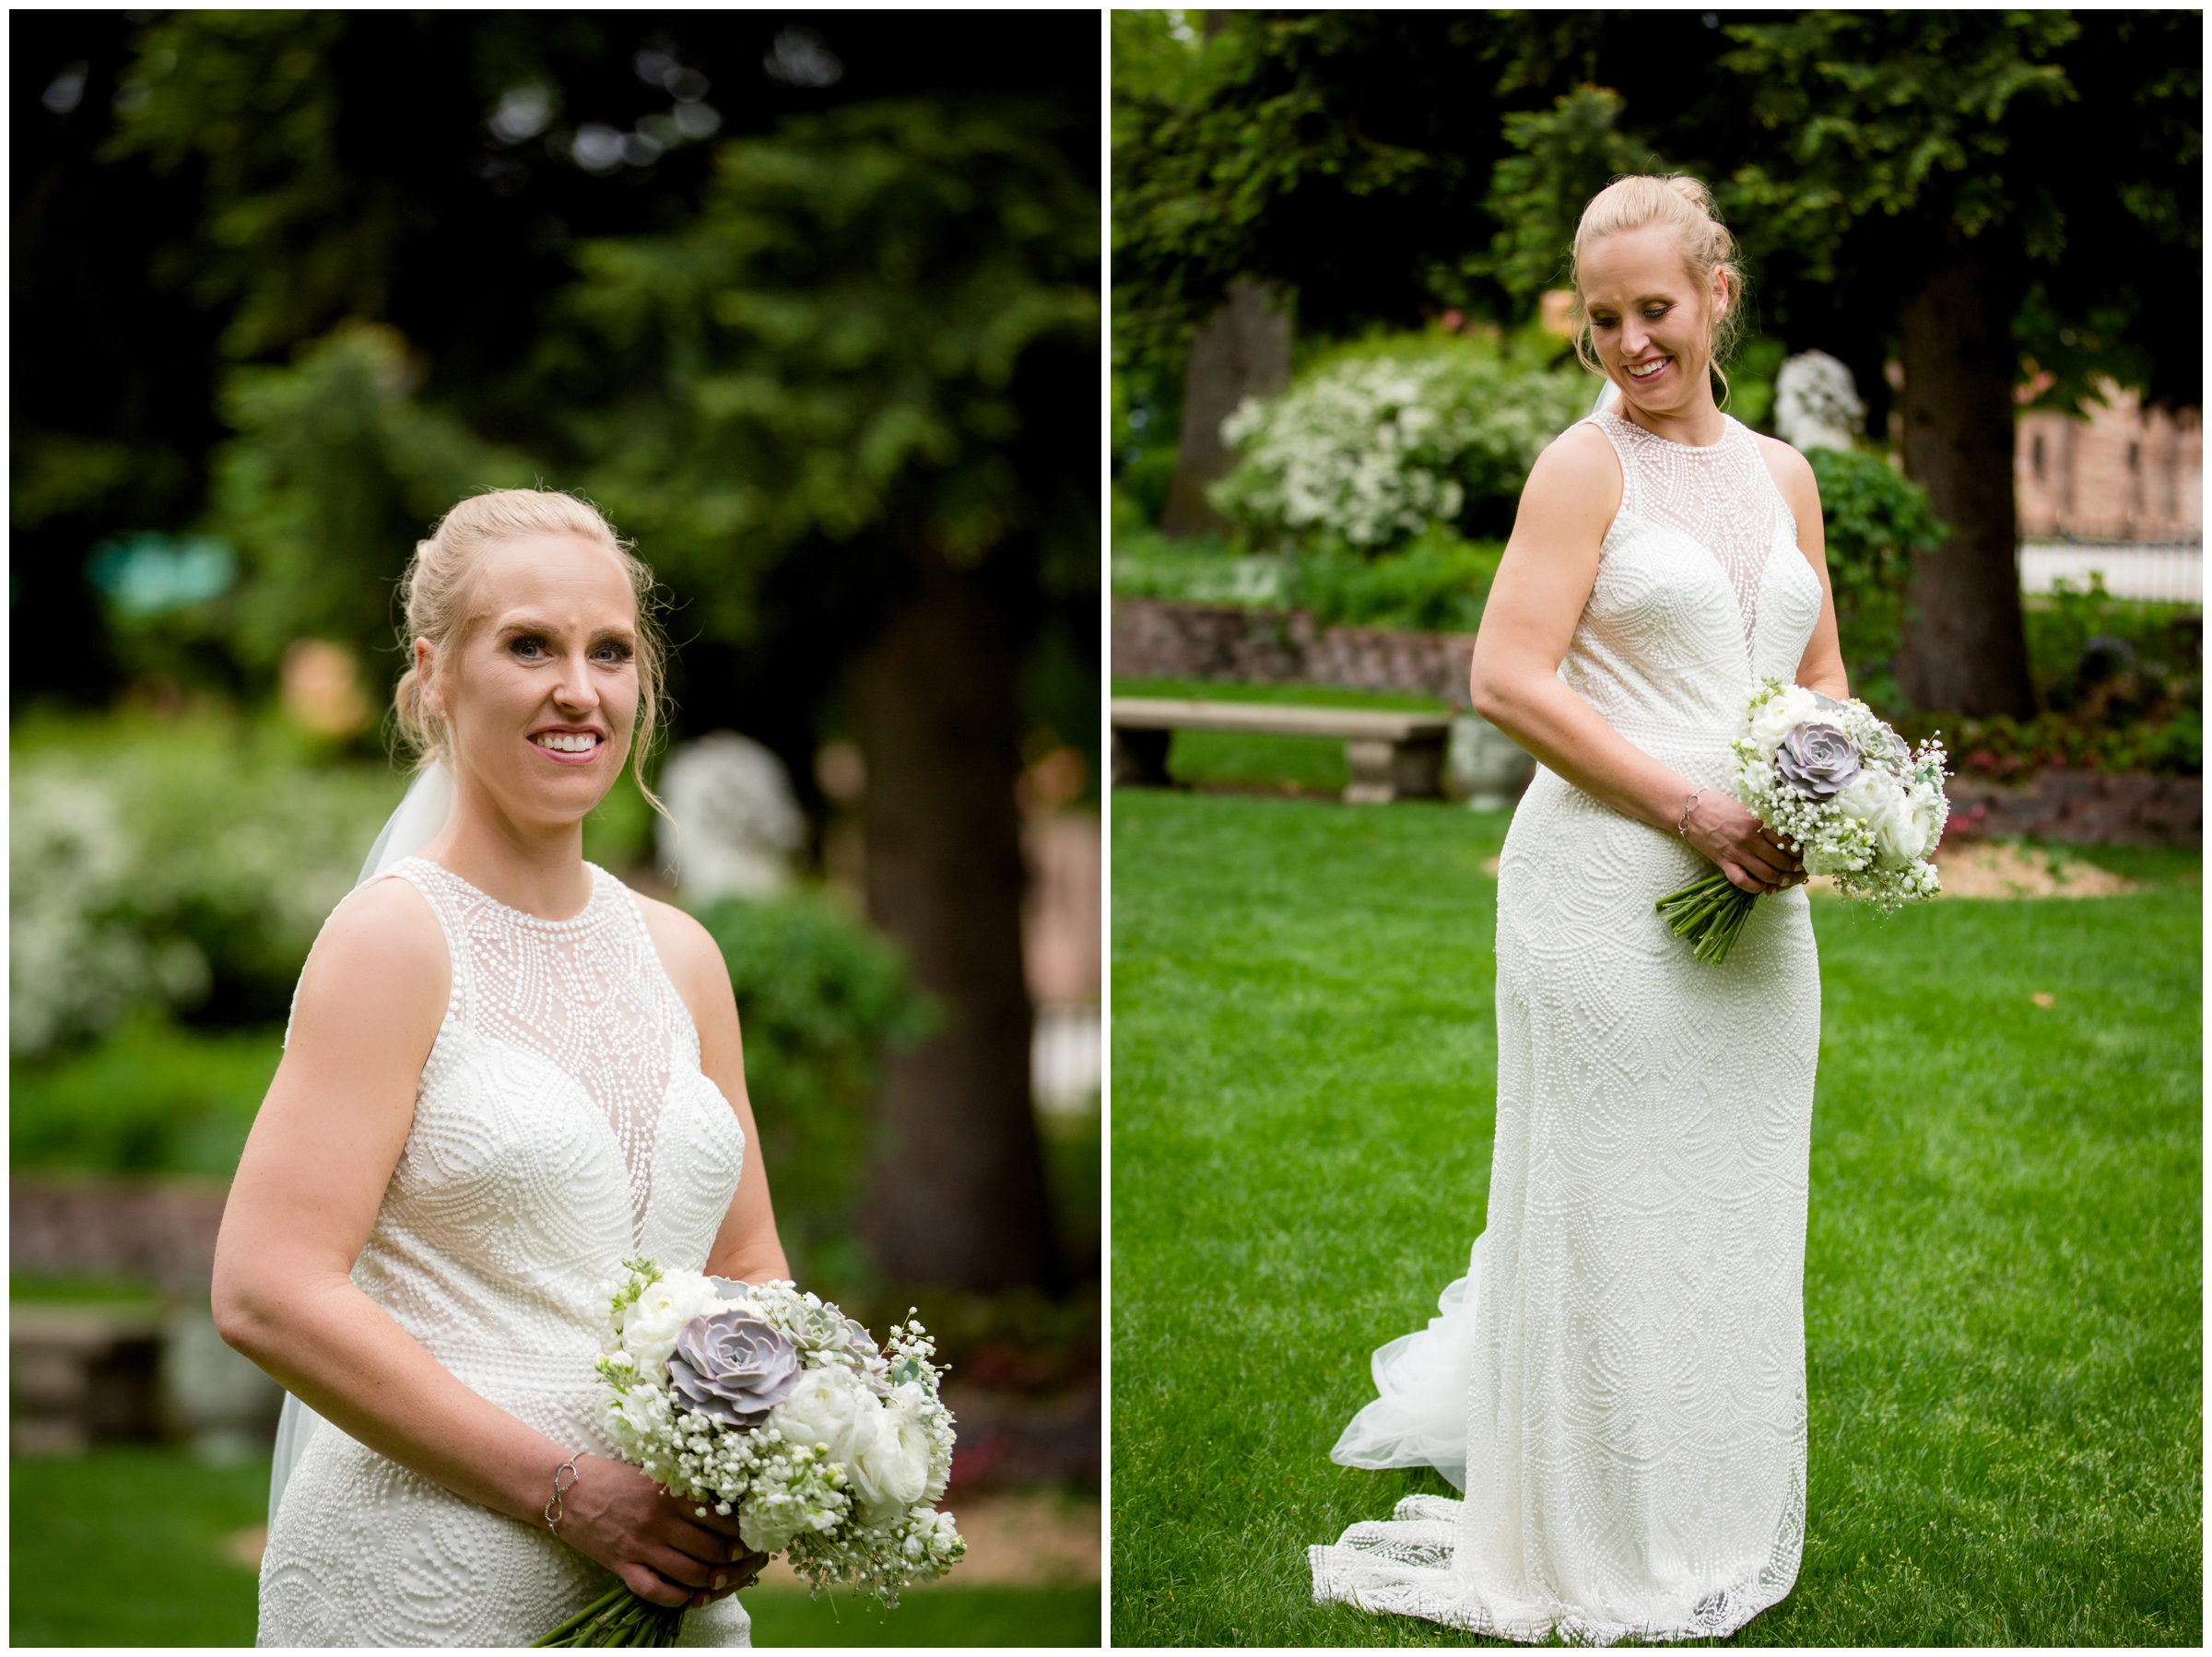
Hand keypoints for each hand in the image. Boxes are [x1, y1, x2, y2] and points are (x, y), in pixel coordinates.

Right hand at [552, 1453, 761, 1609]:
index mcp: (671, 1494)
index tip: (750, 1534)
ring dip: (711, 1581)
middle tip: (743, 1561)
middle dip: (733, 1559)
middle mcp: (659, 1521)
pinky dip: (676, 1598)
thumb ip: (684, 1490)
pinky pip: (656, 1591)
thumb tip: (722, 1502)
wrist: (567, 1490)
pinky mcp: (621, 1566)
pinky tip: (687, 1595)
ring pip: (690, 1573)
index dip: (741, 1530)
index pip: (719, 1517)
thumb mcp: (655, 1474)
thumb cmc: (614, 1477)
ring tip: (721, 1579)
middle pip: (710, 1549)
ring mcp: (639, 1546)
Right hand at [1681, 791, 1802, 895]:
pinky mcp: (1723, 862)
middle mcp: (1750, 839)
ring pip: (1767, 874)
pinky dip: (1756, 887)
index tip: (1803, 855)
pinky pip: (1744, 882)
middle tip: (1797, 870)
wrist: (1691, 810)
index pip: (1789, 842)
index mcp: (1759, 822)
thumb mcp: (1748, 808)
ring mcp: (1736, 852)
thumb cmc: (1721, 806)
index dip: (1800, 852)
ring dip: (1779, 880)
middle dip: (1793, 869)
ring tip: (1783, 879)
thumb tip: (1788, 835)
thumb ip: (1766, 821)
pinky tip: (1761, 885)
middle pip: (1782, 861)